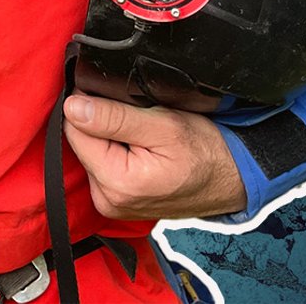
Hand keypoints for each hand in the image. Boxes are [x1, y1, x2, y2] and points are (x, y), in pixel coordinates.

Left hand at [62, 93, 246, 218]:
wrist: (233, 178)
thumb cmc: (206, 151)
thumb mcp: (164, 126)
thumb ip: (114, 118)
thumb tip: (72, 107)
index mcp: (117, 183)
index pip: (74, 131)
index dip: (90, 108)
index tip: (117, 102)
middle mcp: (108, 200)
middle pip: (81, 143)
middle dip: (102, 126)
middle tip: (139, 123)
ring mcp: (112, 204)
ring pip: (91, 153)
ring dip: (110, 140)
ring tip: (142, 139)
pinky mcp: (117, 202)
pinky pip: (103, 167)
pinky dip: (117, 154)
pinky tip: (139, 151)